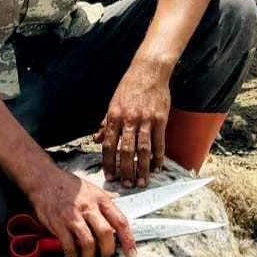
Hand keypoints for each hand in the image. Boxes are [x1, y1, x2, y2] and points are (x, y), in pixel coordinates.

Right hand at [27, 165, 135, 256]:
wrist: (44, 179)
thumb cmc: (68, 184)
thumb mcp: (91, 187)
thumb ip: (105, 197)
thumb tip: (118, 201)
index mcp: (100, 199)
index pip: (120, 221)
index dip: (128, 239)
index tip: (131, 253)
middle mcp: (88, 207)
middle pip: (106, 233)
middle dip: (108, 250)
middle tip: (106, 255)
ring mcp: (73, 216)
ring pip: (88, 242)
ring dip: (90, 254)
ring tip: (89, 256)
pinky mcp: (58, 224)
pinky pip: (69, 245)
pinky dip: (72, 254)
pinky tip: (73, 253)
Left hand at [98, 59, 170, 187]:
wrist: (149, 71)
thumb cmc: (130, 87)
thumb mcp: (113, 103)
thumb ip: (106, 123)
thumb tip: (96, 138)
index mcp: (114, 116)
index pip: (109, 144)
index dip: (108, 162)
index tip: (109, 176)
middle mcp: (129, 120)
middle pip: (126, 150)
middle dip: (125, 170)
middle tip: (126, 184)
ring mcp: (146, 120)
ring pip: (143, 150)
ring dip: (142, 168)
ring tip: (142, 182)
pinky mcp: (160, 119)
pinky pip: (159, 142)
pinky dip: (158, 157)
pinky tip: (157, 167)